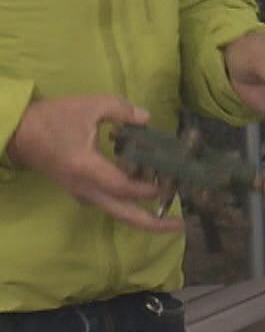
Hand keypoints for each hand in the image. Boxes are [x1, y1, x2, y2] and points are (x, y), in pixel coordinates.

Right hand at [4, 95, 181, 232]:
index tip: (169, 180)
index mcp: (86, 168)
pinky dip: (130, 202)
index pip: (124, 187)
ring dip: (143, 215)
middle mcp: (85, 188)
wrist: (18, 133)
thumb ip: (120, 110)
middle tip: (180, 225)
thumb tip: (147, 118)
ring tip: (169, 214)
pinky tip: (146, 191)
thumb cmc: (52, 119)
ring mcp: (82, 193)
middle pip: (124, 214)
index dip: (149, 187)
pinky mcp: (81, 192)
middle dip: (153, 223)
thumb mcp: (88, 106)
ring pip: (117, 212)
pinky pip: (109, 203)